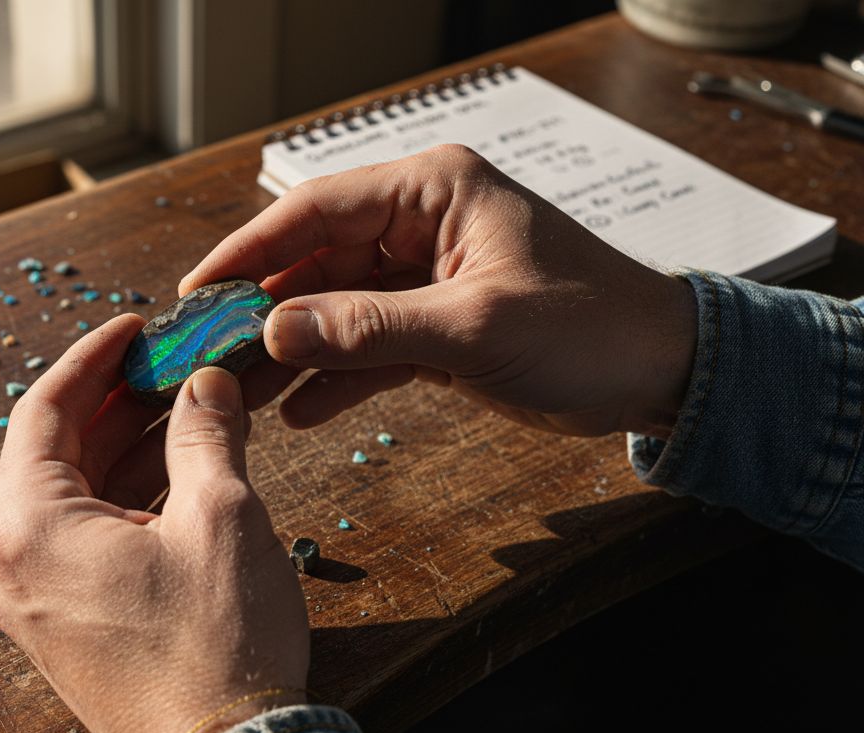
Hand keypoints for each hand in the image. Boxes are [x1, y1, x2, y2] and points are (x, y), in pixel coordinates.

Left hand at [0, 315, 308, 732]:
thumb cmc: (217, 646)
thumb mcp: (221, 515)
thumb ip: (205, 433)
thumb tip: (205, 385)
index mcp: (29, 528)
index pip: (45, 411)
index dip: (93, 358)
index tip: (133, 328)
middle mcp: (12, 566)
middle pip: (56, 454)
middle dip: (117, 403)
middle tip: (170, 365)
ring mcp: (34, 603)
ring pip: (75, 499)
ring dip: (127, 451)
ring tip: (188, 411)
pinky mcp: (65, 629)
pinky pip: (86, 543)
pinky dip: (127, 501)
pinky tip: (179, 475)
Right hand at [182, 145, 697, 438]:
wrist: (663, 374)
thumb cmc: (592, 329)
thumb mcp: (475, 327)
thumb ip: (371, 329)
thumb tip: (277, 331)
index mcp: (434, 191)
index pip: (318, 209)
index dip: (251, 249)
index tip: (200, 291)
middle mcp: (423, 224)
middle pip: (317, 261)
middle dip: (267, 311)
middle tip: (212, 354)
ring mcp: (427, 276)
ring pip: (338, 309)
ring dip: (296, 351)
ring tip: (244, 394)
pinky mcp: (437, 324)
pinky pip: (369, 346)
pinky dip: (337, 378)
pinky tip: (299, 412)